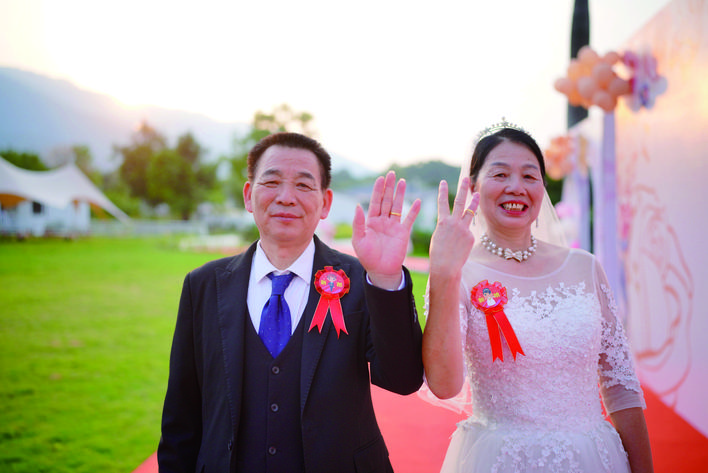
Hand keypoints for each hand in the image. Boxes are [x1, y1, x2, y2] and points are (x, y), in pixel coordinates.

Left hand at [352, 171, 420, 289]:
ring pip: (397, 206)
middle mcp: (383, 221)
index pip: (375, 202)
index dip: (377, 190)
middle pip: (386, 200)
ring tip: (402, 181)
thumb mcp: (359, 240)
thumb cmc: (367, 257)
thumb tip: (358, 205)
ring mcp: (394, 226)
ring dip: (400, 194)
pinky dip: (413, 210)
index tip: (380, 178)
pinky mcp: (403, 233)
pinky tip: (417, 200)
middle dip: (389, 187)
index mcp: (371, 222)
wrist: (381, 271)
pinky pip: (409, 219)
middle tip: (391, 174)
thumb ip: (358, 223)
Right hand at [429, 177, 478, 277]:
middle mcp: (453, 223)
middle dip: (463, 189)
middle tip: (466, 178)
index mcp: (442, 222)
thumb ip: (446, 227)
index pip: (442, 203)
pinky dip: (465, 237)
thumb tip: (455, 223)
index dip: (443, 192)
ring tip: (477, 192)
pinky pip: (469, 232)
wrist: (446, 266)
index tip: (443, 182)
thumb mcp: (438, 237)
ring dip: (474, 201)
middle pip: (459, 202)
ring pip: (470, 212)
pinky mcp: (470, 236)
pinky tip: (461, 246)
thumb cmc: (438, 254)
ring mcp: (463, 229)